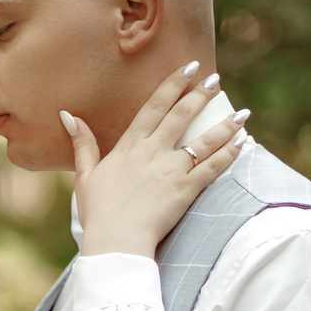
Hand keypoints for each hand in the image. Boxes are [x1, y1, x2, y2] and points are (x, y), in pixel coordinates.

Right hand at [63, 62, 248, 258]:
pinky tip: (243, 142)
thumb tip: (68, 115)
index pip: (154, 106)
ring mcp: (171, 170)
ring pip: (203, 140)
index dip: (173, 85)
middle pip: (181, 116)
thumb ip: (82, 143)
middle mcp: (153, 152)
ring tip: (242, 112)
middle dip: (201, 95)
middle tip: (215, 79)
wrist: (116, 242)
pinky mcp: (186, 190)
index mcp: (129, 146)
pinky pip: (213, 167)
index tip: (189, 69)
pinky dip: (229, 154)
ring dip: (225, 124)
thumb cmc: (98, 212)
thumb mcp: (85, 175)